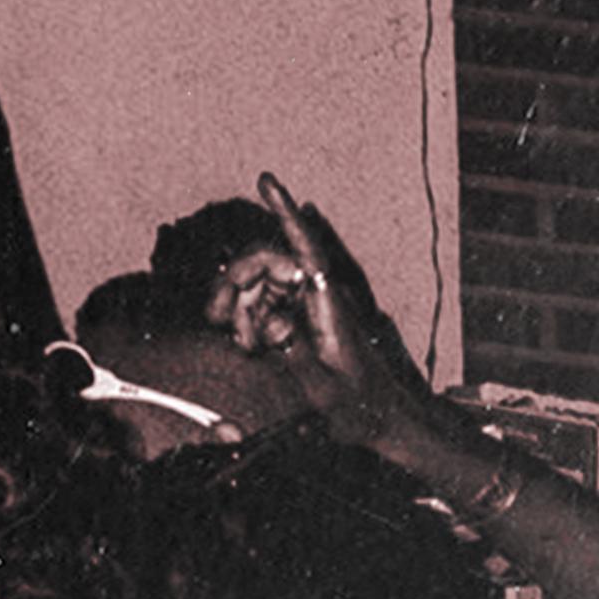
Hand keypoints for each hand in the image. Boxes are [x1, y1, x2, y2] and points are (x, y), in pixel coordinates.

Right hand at [206, 173, 425, 444]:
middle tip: (215, 318)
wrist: (383, 420)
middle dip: (234, 282)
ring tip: (240, 344)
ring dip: (239, 306)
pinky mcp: (303, 316)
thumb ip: (293, 353)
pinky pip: (265, 302)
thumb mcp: (323, 388)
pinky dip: (249, 318)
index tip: (266, 179)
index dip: (284, 211)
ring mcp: (309, 303)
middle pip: (266, 262)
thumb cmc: (358, 406)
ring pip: (260, 282)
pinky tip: (248, 345)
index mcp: (327, 302)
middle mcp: (318, 294)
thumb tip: (269, 319)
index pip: (302, 246)